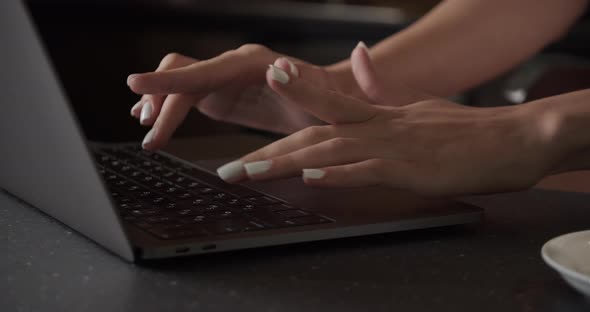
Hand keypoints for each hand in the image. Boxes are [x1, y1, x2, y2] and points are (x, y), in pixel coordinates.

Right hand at [127, 44, 348, 149]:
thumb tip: (278, 68)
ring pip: (179, 84)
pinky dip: (167, 107)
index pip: (202, 69)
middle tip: (150, 134)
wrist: (330, 101)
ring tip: (147, 130)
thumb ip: (299, 82)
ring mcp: (224, 80)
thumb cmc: (328, 99)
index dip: (167, 79)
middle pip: (182, 76)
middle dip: (161, 101)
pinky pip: (186, 95)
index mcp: (250, 63)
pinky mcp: (222, 95)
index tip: (135, 84)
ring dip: (160, 105)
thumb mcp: (319, 95)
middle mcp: (231, 66)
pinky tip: (151, 119)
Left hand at [217, 57, 557, 196]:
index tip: (266, 77)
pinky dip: (339, 174)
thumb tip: (356, 59)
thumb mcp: (416, 105)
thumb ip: (380, 87)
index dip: (294, 87)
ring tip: (252, 171)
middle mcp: (378, 126)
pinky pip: (368, 171)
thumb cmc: (463, 129)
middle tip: (232, 164)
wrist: (511, 140)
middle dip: (269, 149)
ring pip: (331, 151)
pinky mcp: (411, 170)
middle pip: (314, 132)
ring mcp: (392, 147)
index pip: (327, 99)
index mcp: (378, 113)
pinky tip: (313, 177)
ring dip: (288, 161)